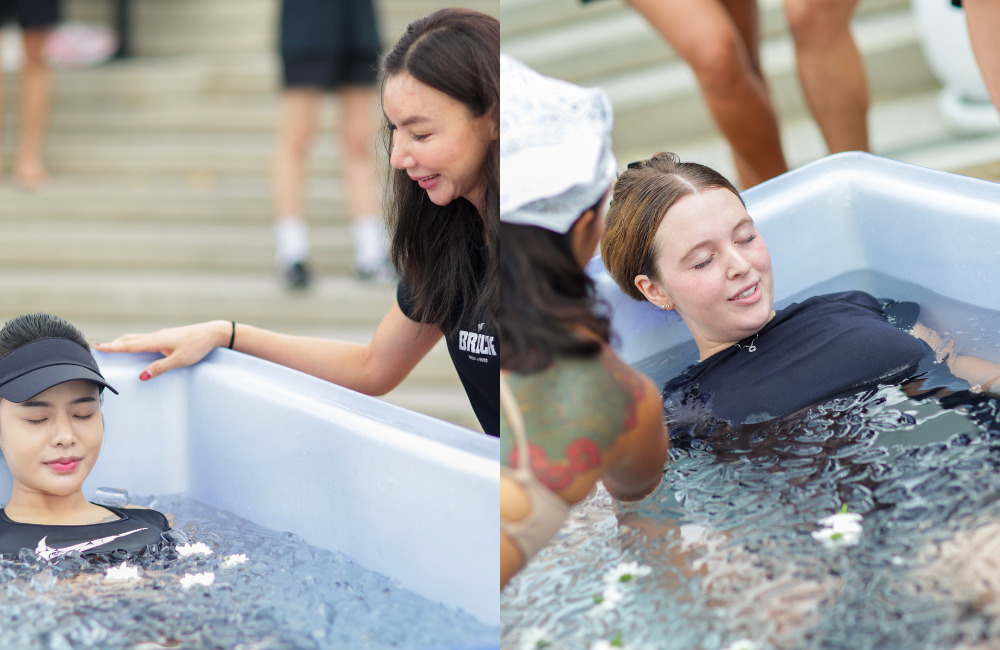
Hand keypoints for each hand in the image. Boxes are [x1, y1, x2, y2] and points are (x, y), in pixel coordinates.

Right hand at [94, 320, 229, 379]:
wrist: (213, 333)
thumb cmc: (198, 346)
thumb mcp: (180, 360)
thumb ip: (160, 368)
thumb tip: (141, 376)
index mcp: (157, 341)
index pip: (130, 345)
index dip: (113, 347)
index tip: (98, 347)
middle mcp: (157, 336)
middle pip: (131, 339)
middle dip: (115, 344)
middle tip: (100, 348)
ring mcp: (163, 335)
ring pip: (138, 338)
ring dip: (124, 342)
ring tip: (114, 346)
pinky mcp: (169, 336)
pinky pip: (147, 339)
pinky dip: (136, 342)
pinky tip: (137, 346)